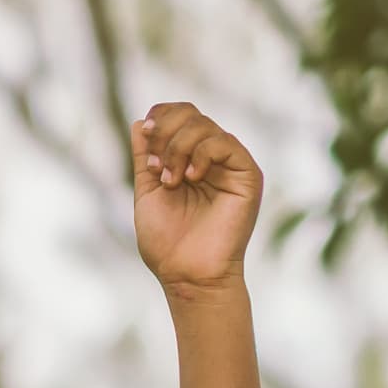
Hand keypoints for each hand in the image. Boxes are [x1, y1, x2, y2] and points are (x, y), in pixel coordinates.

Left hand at [130, 103, 261, 296]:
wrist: (186, 274)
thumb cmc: (167, 242)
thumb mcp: (148, 190)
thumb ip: (146, 156)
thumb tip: (141, 121)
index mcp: (189, 158)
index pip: (180, 115)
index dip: (161, 117)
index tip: (146, 141)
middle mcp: (212, 157)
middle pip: (191, 113)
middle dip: (166, 133)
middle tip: (156, 165)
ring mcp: (230, 165)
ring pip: (204, 125)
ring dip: (178, 149)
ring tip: (171, 181)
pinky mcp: (247, 175)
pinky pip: (224, 143)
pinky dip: (200, 155)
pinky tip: (190, 178)